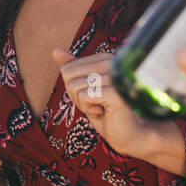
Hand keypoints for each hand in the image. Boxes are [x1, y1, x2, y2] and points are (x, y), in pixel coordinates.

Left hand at [53, 49, 184, 172]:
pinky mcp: (116, 92)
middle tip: (95, 104)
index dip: (73, 89)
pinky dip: (88, 109)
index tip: (91, 96)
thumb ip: (73, 70)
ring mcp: (114, 76)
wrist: (130, 134)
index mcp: (104, 58)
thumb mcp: (85, 90)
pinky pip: (84, 96)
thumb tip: (55, 51)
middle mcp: (111, 62)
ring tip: (101, 108)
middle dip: (75, 95)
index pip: (68, 69)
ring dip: (83, 104)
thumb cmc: (107, 113)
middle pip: (68, 75)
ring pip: (75, 86)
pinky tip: (103, 112)